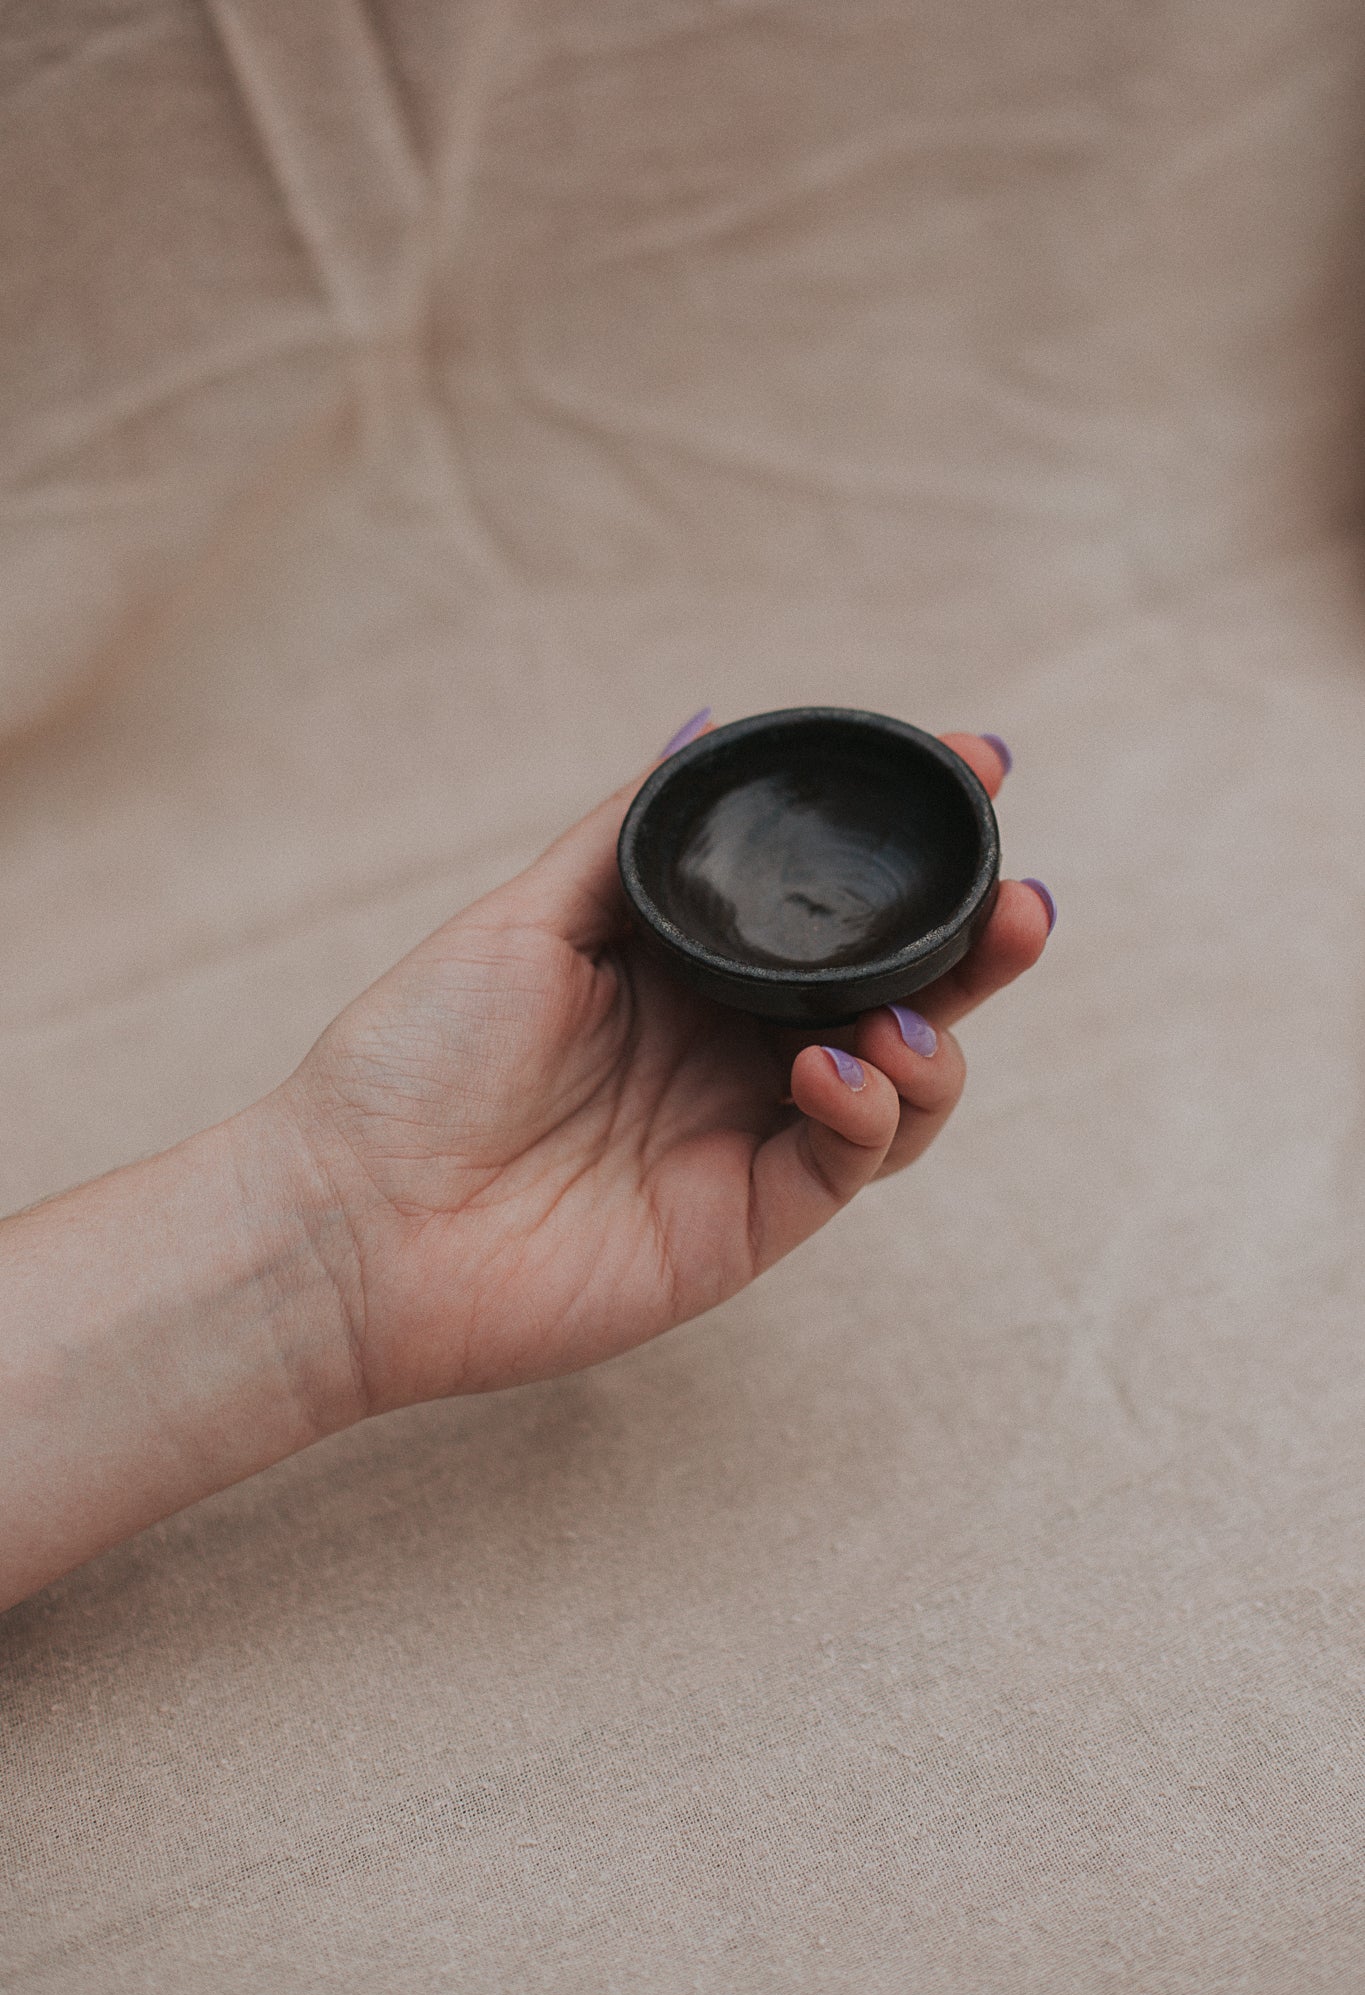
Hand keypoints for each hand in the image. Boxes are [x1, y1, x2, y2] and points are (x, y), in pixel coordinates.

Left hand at [280, 729, 1051, 1415]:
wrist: (351, 1221)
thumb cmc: (416, 1060)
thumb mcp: (528, 914)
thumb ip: (633, 831)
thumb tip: (705, 720)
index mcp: (688, 969)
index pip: (827, 907)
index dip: (908, 849)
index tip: (976, 767)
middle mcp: (733, 1047)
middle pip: (896, 991)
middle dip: (978, 945)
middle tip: (1023, 903)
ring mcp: (747, 1134)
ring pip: (904, 1081)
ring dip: (941, 1037)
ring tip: (906, 1012)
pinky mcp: (749, 1219)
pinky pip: (850, 1160)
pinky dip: (869, 1111)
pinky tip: (832, 1072)